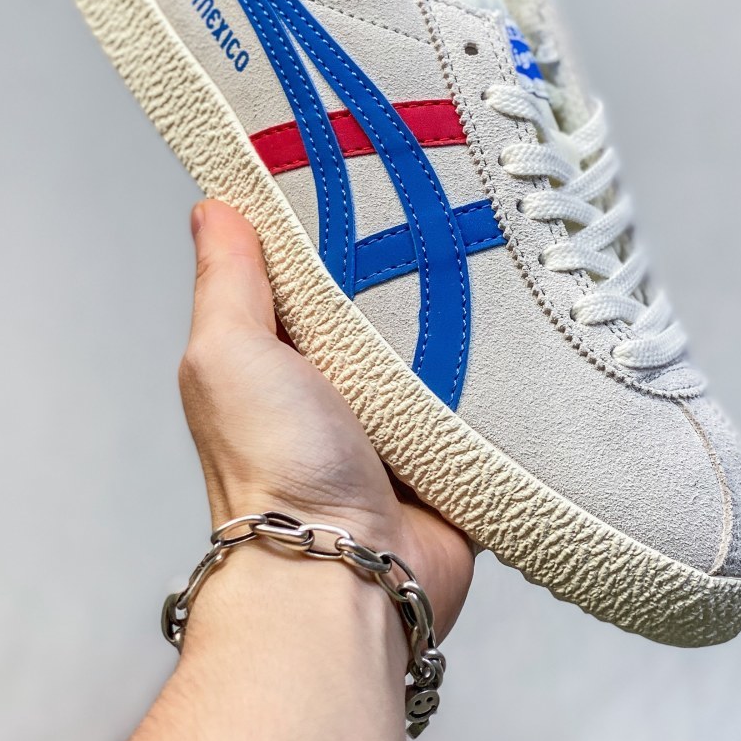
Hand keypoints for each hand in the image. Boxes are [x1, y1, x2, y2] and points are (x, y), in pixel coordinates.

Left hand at [178, 199, 474, 638]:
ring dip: (467, 320)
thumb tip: (212, 205)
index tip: (374, 164)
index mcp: (281, 357)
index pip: (312, 269)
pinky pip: (489, 402)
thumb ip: (228, 281)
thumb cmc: (274, 473)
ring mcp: (401, 422)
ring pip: (445, 347)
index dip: (337, 221)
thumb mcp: (230, 354)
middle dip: (417, 266)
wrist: (348, 577)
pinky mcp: (455, 453)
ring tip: (503, 255)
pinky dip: (505, 377)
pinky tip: (529, 332)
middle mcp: (339, 386)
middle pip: (386, 303)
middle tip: (457, 203)